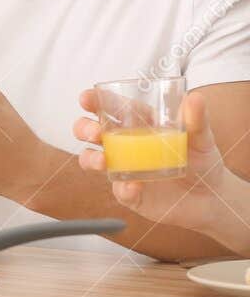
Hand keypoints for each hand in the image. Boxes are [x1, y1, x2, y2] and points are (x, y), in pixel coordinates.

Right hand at [74, 90, 249, 247]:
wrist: (211, 199)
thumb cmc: (203, 162)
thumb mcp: (203, 138)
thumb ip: (197, 120)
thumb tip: (194, 98)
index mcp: (138, 124)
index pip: (110, 108)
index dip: (94, 101)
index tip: (86, 99)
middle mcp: (124, 145)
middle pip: (90, 131)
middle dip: (83, 128)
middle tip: (94, 132)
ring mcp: (123, 168)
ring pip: (91, 159)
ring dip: (90, 158)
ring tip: (103, 161)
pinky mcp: (130, 193)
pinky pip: (118, 191)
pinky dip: (122, 188)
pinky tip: (134, 187)